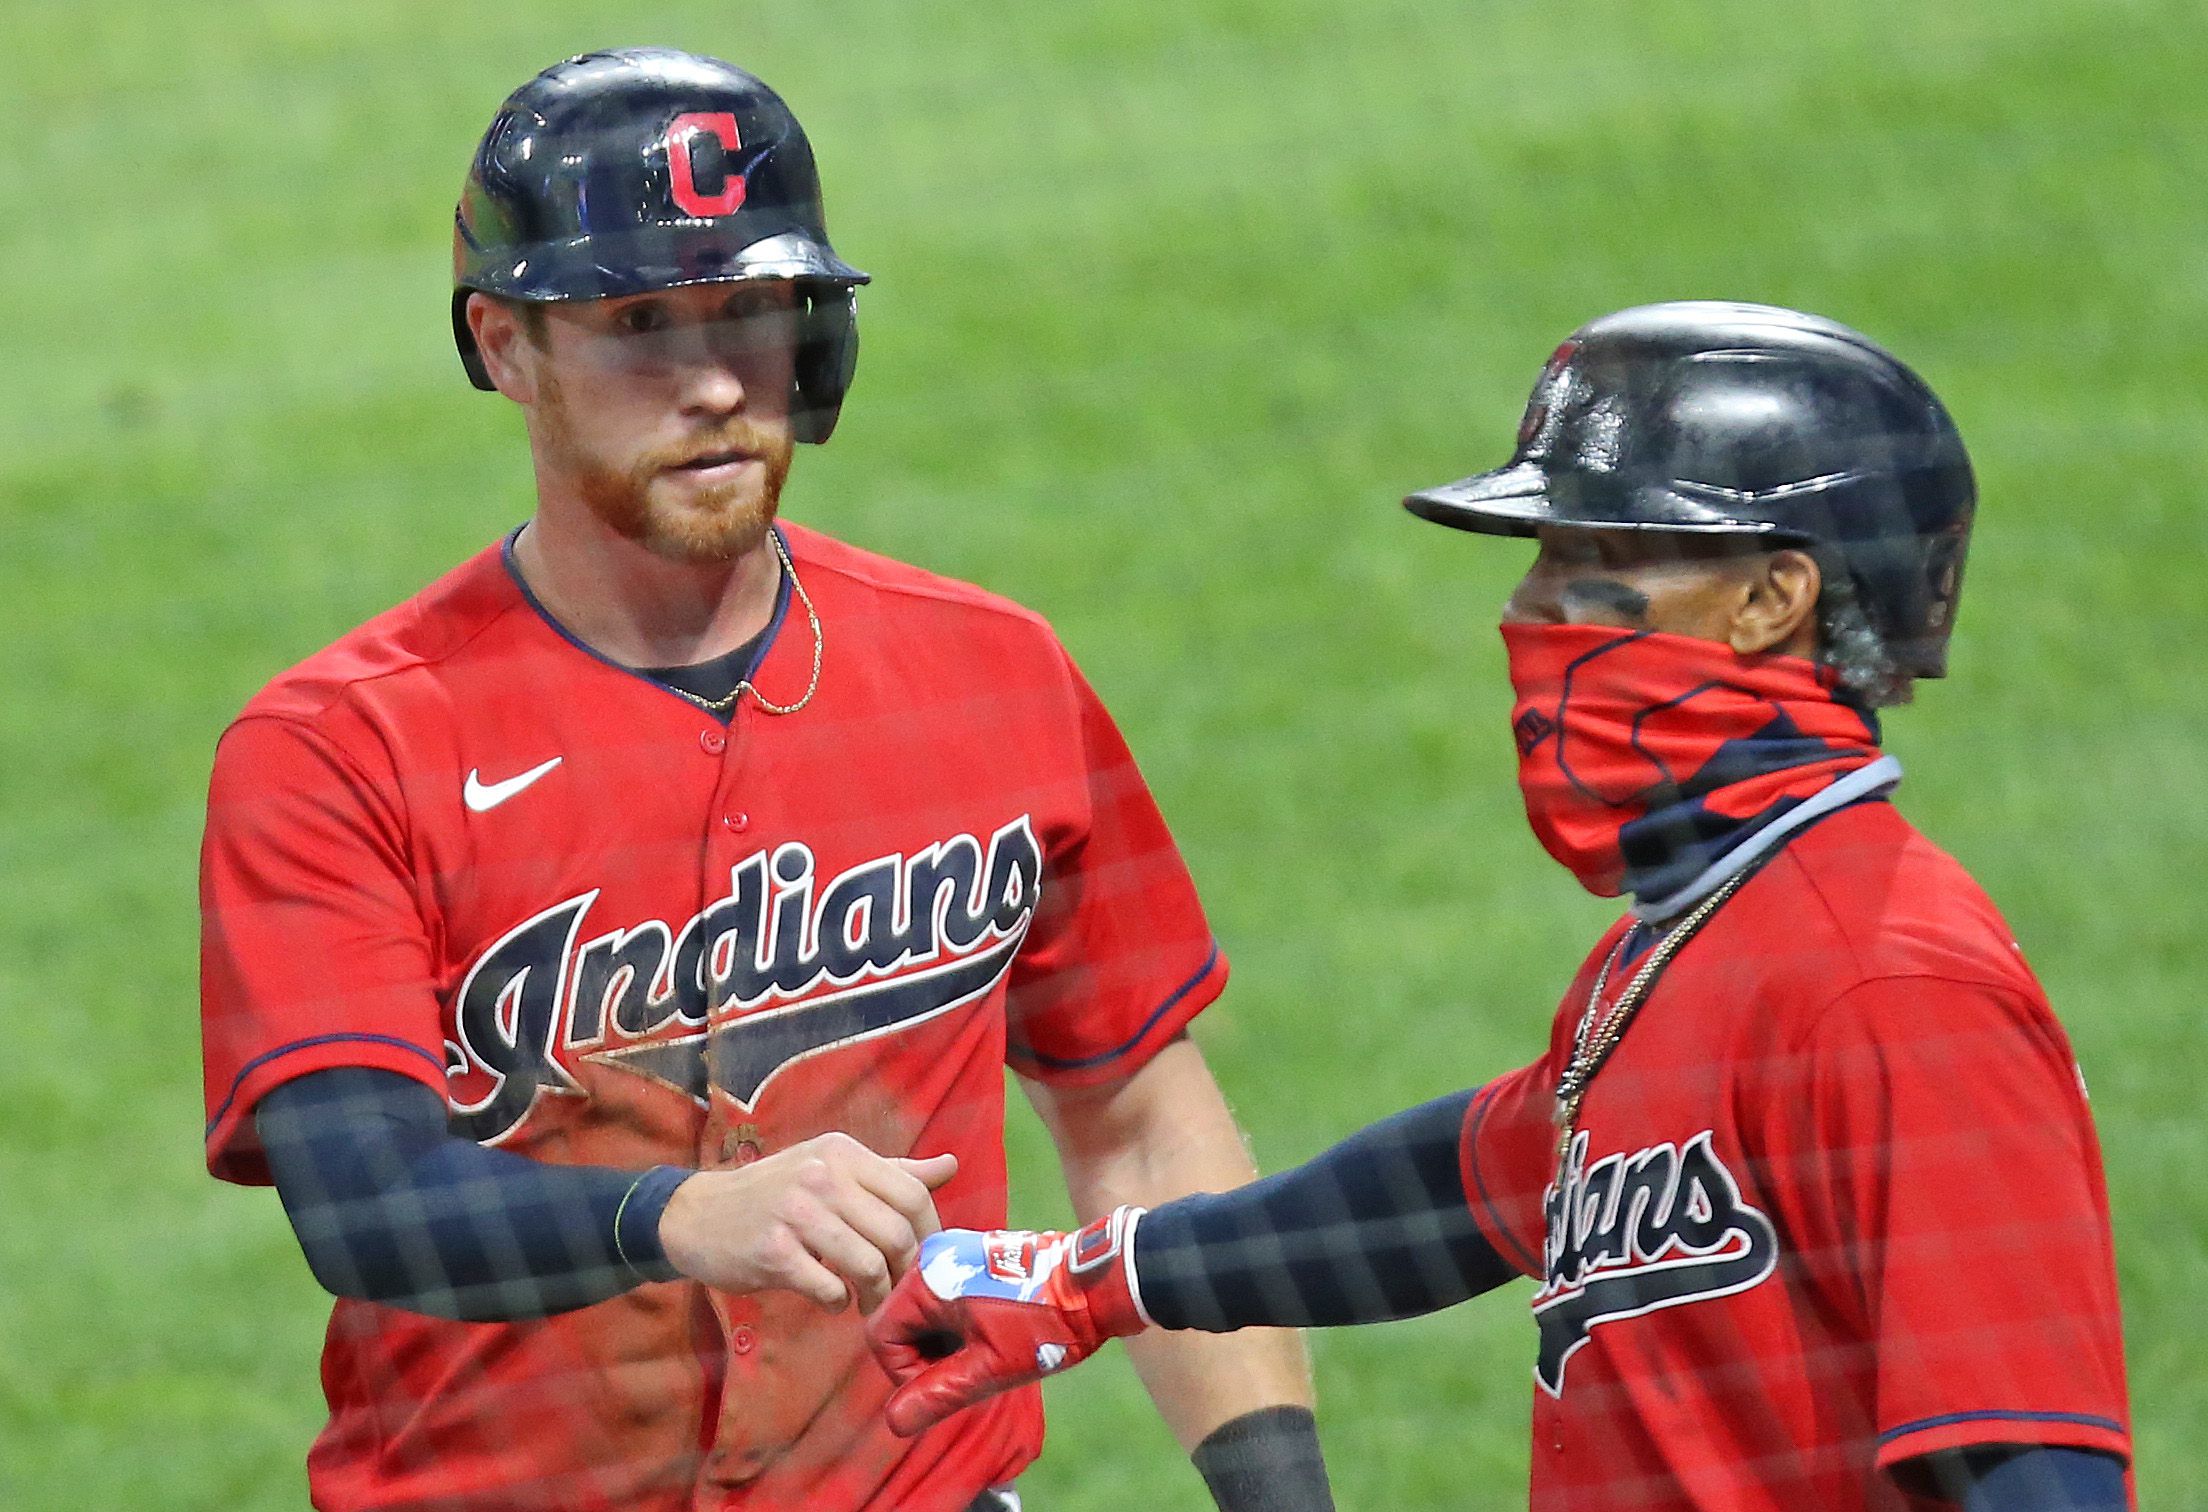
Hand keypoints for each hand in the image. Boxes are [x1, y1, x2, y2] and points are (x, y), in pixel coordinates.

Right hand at [657, 1131, 955, 1311]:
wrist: (697, 1215)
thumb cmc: (776, 1194)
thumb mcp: (832, 1170)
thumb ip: (892, 1173)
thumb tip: (951, 1166)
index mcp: (843, 1153)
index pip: (912, 1194)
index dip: (928, 1234)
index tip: (923, 1260)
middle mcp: (822, 1176)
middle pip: (895, 1234)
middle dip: (905, 1273)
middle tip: (898, 1291)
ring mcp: (795, 1212)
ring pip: (868, 1265)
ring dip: (875, 1295)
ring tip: (866, 1301)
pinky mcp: (772, 1251)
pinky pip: (828, 1288)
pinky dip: (838, 1303)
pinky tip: (830, 1299)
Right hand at [866, 1206, 1148, 1436]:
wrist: (1097, 1283)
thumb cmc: (1044, 1323)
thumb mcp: (990, 1366)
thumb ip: (938, 1393)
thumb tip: (894, 1422)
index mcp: (928, 1276)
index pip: (882, 1336)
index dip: (905, 1373)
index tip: (946, 1386)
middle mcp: (934, 1255)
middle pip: (901, 1323)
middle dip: (928, 1358)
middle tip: (971, 1374)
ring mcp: (955, 1252)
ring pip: (925, 1314)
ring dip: (945, 1345)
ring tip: (986, 1357)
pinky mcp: (973, 1256)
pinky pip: (946, 1299)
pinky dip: (959, 1326)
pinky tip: (992, 1338)